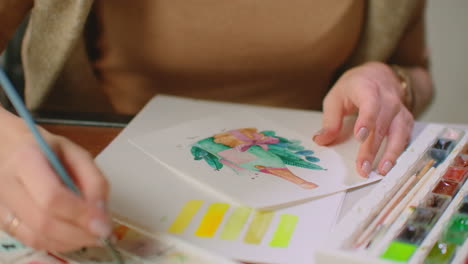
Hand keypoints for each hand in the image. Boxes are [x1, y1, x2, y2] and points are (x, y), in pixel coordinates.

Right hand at [0, 128, 110, 251]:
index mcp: (27, 160)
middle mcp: (7, 185)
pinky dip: (58, 244)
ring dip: (70, 242)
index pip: (52, 196)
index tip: (104, 224)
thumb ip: (94, 181)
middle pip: (43, 221)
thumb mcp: (76, 154)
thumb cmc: (47, 150)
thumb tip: (102, 215)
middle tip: (103, 234)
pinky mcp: (2, 221)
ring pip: (35, 237)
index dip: (80, 214)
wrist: (10, 150)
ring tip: (92, 237)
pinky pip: (30, 241)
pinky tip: (75, 238)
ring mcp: (1, 206)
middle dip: (78, 234)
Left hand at [313, 62, 413, 176]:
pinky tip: (390, 164)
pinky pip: (406, 136)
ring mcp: (399, 110)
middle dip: (372, 148)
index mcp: (367, 88)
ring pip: (399, 132)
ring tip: (381, 170)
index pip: (370, 104)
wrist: (379, 75)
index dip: (367, 120)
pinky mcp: (406, 120)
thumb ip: (330, 120)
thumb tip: (321, 140)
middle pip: (381, 125)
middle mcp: (388, 98)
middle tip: (362, 167)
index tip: (360, 136)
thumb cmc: (354, 87)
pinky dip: (399, 151)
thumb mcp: (335, 98)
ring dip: (390, 153)